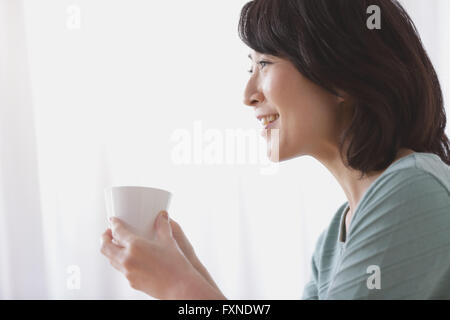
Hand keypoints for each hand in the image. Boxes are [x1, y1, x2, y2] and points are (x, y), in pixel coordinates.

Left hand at [100, 211, 225, 299]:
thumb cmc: (176, 265)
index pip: (117, 232)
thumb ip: (163, 226)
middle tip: (108, 232)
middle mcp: (127, 259)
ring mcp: (128, 272)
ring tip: (117, 245)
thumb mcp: (169, 241)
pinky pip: (121, 270)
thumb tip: (162, 216)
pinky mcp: (131, 282)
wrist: (179, 287)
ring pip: (111, 259)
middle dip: (104, 237)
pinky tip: (130, 259)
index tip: (113, 221)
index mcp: (135, 246)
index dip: (114, 224)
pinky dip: (121, 262)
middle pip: (105, 246)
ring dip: (111, 250)